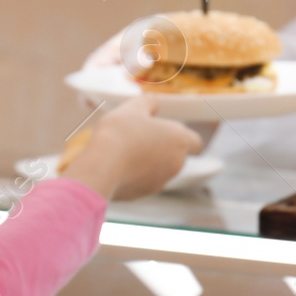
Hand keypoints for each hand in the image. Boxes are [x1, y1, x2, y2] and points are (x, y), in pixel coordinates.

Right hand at [59, 96, 203, 200]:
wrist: (100, 169)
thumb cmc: (119, 134)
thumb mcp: (132, 108)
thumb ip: (148, 102)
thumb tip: (154, 102)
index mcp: (179, 140)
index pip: (195, 142)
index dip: (182, 135)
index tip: (165, 130)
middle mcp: (176, 163)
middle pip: (176, 155)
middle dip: (161, 147)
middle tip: (139, 136)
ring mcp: (161, 181)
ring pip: (160, 169)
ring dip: (148, 161)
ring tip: (124, 150)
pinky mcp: (144, 194)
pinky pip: (144, 181)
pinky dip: (135, 174)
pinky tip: (117, 165)